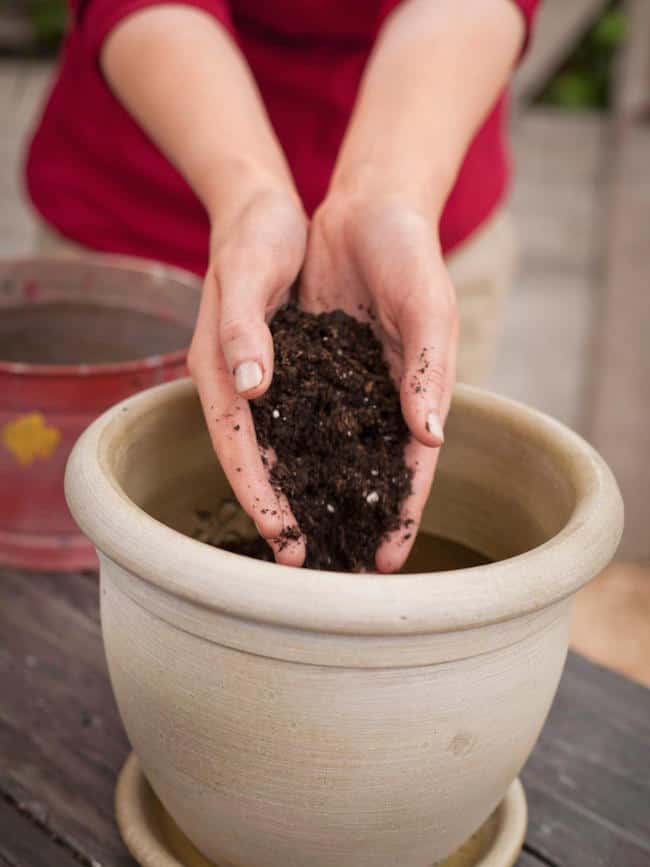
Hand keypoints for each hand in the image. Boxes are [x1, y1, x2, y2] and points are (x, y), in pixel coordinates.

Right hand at [188, 179, 307, 565]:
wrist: (265, 209)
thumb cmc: (252, 236)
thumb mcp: (244, 272)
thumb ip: (242, 330)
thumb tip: (252, 390)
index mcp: (221, 370)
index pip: (237, 445)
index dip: (257, 494)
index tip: (281, 538)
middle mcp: (244, 385)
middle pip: (261, 461)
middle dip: (284, 512)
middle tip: (309, 563)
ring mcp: (271, 382)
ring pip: (289, 450)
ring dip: (311, 493)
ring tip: (341, 537)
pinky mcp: (298, 372)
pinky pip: (314, 422)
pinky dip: (331, 454)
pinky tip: (356, 478)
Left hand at [300, 191, 457, 571]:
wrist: (366, 211)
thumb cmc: (411, 256)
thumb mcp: (428, 307)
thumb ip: (430, 370)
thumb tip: (429, 438)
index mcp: (416, 393)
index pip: (410, 467)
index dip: (401, 514)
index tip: (387, 563)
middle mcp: (376, 399)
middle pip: (363, 472)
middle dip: (351, 521)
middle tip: (332, 571)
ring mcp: (339, 385)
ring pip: (324, 451)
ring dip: (313, 494)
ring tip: (295, 540)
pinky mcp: (306, 365)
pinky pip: (292, 412)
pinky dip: (282, 446)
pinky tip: (265, 478)